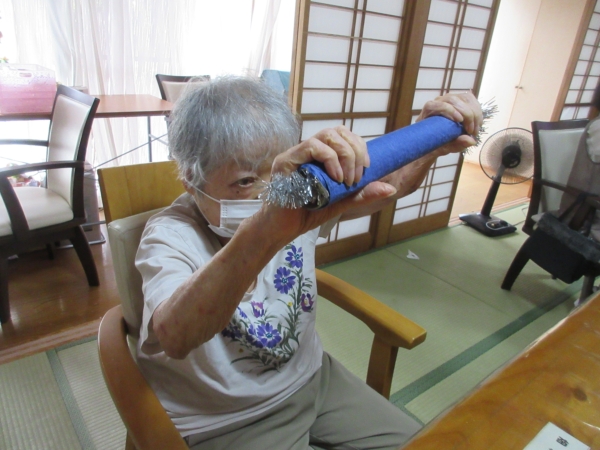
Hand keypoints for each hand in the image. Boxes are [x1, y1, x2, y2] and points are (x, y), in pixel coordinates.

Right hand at [251, 126, 394, 240]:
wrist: (282, 229)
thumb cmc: (308, 214)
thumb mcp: (342, 202)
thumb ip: (363, 194)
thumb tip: (390, 188)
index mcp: (320, 156)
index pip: (343, 135)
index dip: (359, 147)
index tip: (366, 169)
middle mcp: (308, 150)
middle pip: (337, 131)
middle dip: (355, 151)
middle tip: (357, 177)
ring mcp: (296, 154)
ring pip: (326, 136)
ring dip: (345, 155)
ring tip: (346, 179)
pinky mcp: (286, 161)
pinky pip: (311, 147)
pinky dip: (329, 159)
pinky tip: (335, 177)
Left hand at [417, 92, 482, 154]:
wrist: (438, 139)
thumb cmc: (437, 142)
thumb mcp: (444, 147)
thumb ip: (456, 144)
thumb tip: (472, 141)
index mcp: (429, 110)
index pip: (439, 104)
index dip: (450, 110)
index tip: (460, 121)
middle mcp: (439, 101)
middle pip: (454, 100)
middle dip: (467, 114)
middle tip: (471, 132)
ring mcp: (451, 99)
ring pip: (466, 98)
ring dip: (475, 114)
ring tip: (475, 130)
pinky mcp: (460, 100)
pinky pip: (472, 100)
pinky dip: (478, 112)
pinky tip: (477, 124)